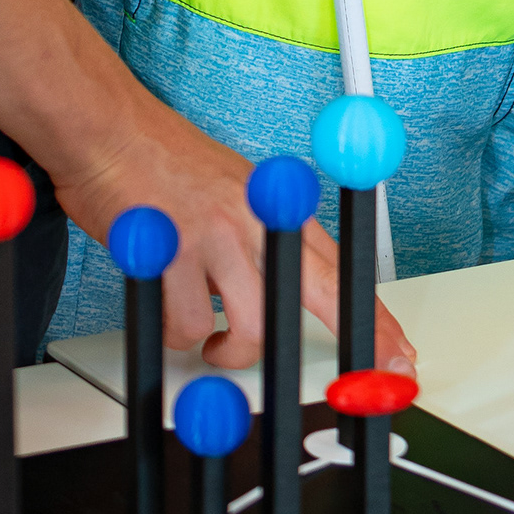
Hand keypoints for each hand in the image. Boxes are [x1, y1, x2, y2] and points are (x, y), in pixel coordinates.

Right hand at [54, 99, 414, 372]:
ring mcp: (219, 237)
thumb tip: (287, 290)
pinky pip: (186, 327)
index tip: (398, 353)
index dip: (375, 317)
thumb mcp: (239, 191)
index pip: (342, 269)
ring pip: (249, 329)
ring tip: (210, 343)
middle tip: (362, 381)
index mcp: (279, 206)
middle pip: (322, 295)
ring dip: (226, 352)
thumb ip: (267, 238)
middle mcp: (260, 220)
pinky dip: (173, 331)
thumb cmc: (168, 163)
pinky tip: (167, 305)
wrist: (115, 131)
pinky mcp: (176, 254)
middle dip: (354, 342)